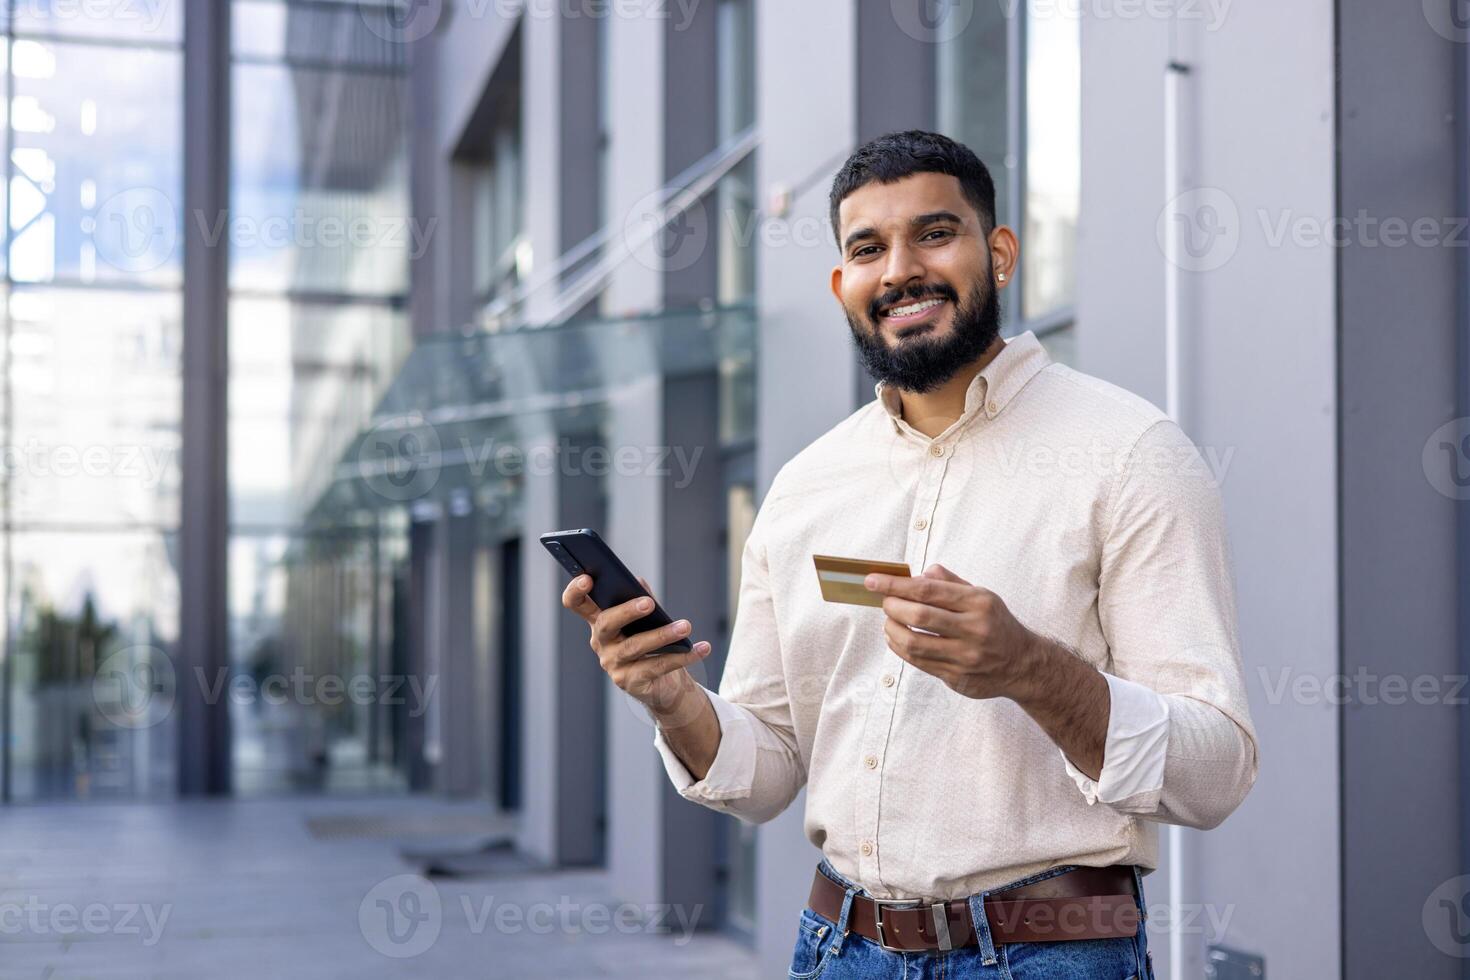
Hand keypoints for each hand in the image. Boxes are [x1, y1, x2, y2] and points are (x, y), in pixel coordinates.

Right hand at [562, 573, 711, 713]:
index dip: (576, 591)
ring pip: (635, 646)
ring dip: (663, 635)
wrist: (662, 683)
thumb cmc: (651, 643)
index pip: (576, 604)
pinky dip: (683, 656)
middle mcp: (601, 643)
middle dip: (627, 611)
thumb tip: (638, 582)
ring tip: (686, 626)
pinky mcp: (630, 682)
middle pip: (606, 623)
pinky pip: (657, 667)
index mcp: (599, 621)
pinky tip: (702, 648)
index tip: (588, 578)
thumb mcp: (646, 619)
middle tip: (649, 603)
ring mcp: (613, 664)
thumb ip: (641, 599)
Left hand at [863, 563, 1038, 699]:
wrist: (1022, 664)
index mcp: (978, 603)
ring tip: (888, 621)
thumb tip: (918, 574)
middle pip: (919, 616)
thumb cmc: (995, 624)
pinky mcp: (957, 677)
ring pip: (914, 643)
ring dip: (892, 629)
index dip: (895, 585)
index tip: (872, 581)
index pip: (927, 590)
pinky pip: (918, 662)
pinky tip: (896, 638)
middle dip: (892, 606)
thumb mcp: (981, 595)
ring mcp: (965, 656)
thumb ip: (950, 582)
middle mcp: (974, 629)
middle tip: (884, 602)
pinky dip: (900, 647)